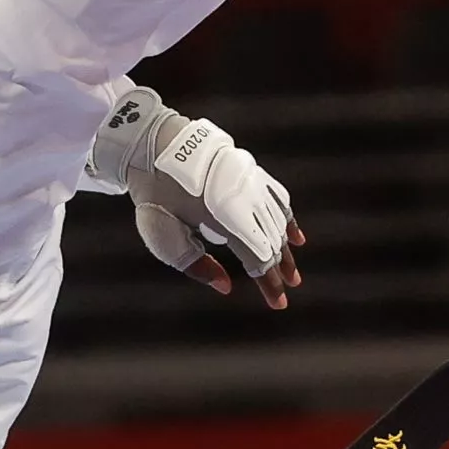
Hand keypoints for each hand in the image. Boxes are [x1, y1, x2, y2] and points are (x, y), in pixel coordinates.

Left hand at [89, 87, 304, 307]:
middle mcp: (245, 200)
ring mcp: (251, 183)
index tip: (279, 303)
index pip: (257, 257)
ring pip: (278, 222)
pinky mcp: (250, 172)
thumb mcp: (164, 237)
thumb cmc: (155, 195)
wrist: (153, 145)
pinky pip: (278, 197)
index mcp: (225, 219)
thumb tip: (226, 286)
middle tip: (287, 289)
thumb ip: (195, 265)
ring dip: (285, 249)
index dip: (269, 282)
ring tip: (292, 270)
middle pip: (271, 241)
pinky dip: (288, 219)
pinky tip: (296, 236)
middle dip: (280, 269)